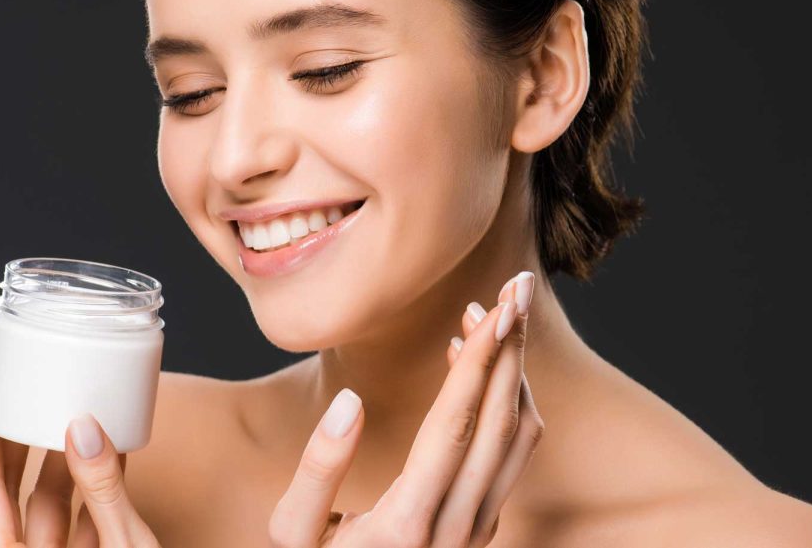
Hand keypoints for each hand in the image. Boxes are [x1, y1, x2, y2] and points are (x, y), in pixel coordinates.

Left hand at [0, 383, 160, 546]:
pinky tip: (111, 455)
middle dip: (14, 444)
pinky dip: (94, 489)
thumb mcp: (123, 545)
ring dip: (61, 464)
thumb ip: (103, 493)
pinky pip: (81, 521)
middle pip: (7, 496)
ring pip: (47, 509)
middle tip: (18, 398)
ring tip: (70, 418)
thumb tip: (84, 432)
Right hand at [268, 271, 543, 547]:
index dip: (481, 358)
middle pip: (502, 423)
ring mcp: (477, 534)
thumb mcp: (292, 535)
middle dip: (511, 349)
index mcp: (407, 525)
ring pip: (519, 441)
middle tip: (514, 288)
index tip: (497, 303)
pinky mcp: (482, 532)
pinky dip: (504, 406)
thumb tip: (350, 402)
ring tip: (487, 321)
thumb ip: (318, 468)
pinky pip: (510, 458)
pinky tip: (474, 374)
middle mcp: (456, 530)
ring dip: (510, 375)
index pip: (457, 425)